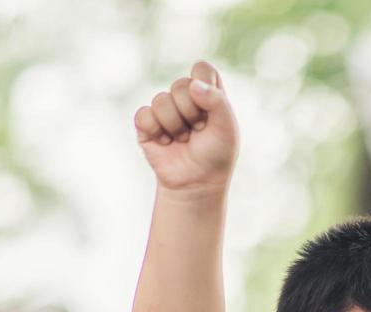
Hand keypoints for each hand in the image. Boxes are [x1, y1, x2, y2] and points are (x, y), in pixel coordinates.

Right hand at [134, 61, 239, 193]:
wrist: (196, 183)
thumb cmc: (216, 155)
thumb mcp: (227, 128)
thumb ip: (217, 101)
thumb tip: (193, 84)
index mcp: (207, 93)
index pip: (202, 69)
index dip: (204, 85)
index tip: (211, 107)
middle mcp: (185, 97)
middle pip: (181, 84)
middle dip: (191, 112)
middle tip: (198, 130)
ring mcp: (164, 109)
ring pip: (161, 100)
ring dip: (176, 126)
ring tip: (184, 140)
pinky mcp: (146, 124)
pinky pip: (144, 115)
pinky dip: (157, 132)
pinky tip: (166, 143)